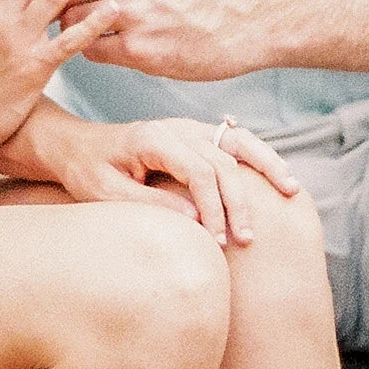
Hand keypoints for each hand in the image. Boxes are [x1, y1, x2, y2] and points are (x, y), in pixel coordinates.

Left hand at [33, 114, 297, 246]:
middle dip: (240, 201)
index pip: (199, 170)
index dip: (214, 207)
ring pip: (238, 141)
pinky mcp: (195, 135)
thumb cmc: (88, 172)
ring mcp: (189, 127)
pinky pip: (234, 141)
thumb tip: (197, 219)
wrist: (76, 146)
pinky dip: (258, 156)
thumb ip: (151, 204)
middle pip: (223, 159)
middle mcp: (176, 127)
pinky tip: (278, 175)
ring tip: (291, 191)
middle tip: (249, 239)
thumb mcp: (107, 194)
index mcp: (154, 138)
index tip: (218, 241)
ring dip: (266, 165)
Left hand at [61, 0, 275, 81]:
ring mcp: (132, 10)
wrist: (255, 16)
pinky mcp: (140, 48)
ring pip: (71, 20)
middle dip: (60, 1)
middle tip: (61, 12)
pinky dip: (93, 49)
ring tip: (83, 32)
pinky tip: (108, 46)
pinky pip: (91, 49)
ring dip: (74, 28)